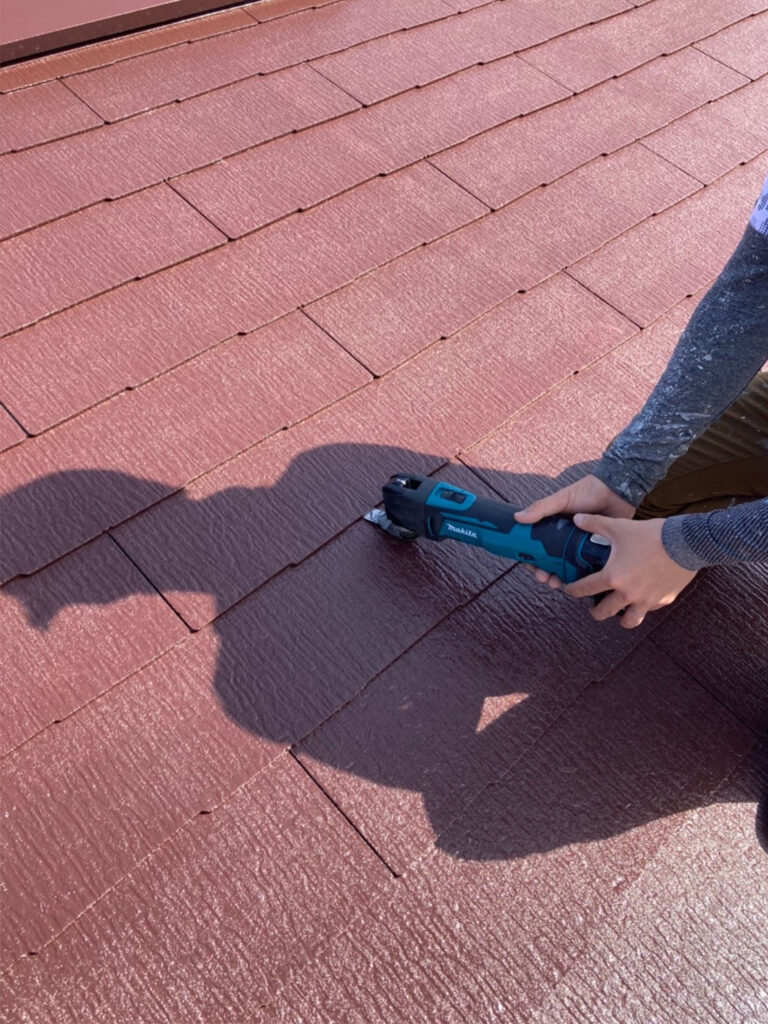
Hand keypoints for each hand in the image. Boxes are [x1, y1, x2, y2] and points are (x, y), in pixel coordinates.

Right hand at [514, 474, 634, 588]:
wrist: (617, 491)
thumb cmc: (589, 491)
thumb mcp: (562, 499)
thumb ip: (541, 508)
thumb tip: (518, 517)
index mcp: (555, 528)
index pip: (538, 547)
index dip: (532, 558)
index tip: (529, 566)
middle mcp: (567, 539)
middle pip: (551, 562)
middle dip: (545, 573)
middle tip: (543, 578)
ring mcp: (582, 547)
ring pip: (568, 568)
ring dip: (560, 578)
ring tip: (556, 583)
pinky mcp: (598, 552)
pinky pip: (589, 568)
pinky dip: (583, 577)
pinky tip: (579, 583)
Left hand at [562, 514, 696, 627]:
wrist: (687, 543)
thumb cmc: (652, 535)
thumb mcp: (619, 527)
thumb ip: (594, 524)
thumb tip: (576, 518)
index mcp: (613, 577)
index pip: (584, 589)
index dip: (572, 591)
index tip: (568, 591)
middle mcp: (627, 594)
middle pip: (603, 612)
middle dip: (594, 611)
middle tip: (593, 606)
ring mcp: (646, 600)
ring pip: (628, 620)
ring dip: (620, 617)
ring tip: (617, 610)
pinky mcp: (663, 600)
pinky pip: (649, 610)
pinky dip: (643, 607)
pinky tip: (641, 598)